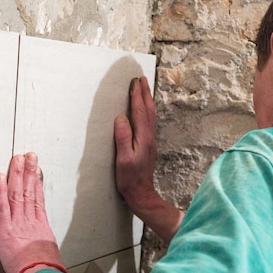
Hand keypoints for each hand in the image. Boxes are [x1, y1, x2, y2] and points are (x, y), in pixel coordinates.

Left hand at [0, 152, 65, 272]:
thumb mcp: (51, 258)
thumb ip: (45, 251)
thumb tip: (46, 254)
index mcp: (42, 228)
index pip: (38, 200)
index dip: (37, 183)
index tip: (36, 171)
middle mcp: (31, 222)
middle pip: (30, 191)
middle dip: (29, 171)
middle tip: (28, 156)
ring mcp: (18, 224)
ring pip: (18, 194)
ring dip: (17, 174)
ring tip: (17, 159)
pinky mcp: (5, 230)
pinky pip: (2, 207)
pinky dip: (0, 191)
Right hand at [114, 76, 158, 212]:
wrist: (142, 194)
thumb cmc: (130, 178)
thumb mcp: (123, 159)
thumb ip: (123, 137)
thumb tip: (121, 117)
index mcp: (143, 137)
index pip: (140, 111)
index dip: (137, 95)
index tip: (135, 82)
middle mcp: (149, 136)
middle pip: (148, 110)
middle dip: (145, 93)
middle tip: (142, 78)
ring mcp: (150, 141)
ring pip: (151, 115)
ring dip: (148, 100)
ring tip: (144, 89)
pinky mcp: (148, 145)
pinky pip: (149, 122)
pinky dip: (147, 111)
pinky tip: (145, 110)